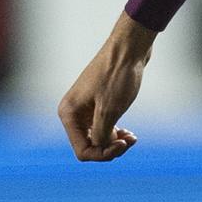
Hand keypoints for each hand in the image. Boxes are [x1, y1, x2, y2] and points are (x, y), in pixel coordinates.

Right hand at [58, 16, 153, 161]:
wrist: (129, 48)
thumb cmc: (117, 76)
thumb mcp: (109, 111)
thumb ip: (101, 135)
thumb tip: (99, 148)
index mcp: (69, 114)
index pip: (82, 151)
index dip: (103, 154)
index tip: (122, 144)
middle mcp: (73, 113)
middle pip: (90, 146)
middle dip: (110, 147)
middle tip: (130, 140)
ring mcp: (85, 109)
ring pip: (98, 138)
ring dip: (115, 142)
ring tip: (132, 137)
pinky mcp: (98, 104)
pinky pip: (104, 128)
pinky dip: (116, 133)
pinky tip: (129, 133)